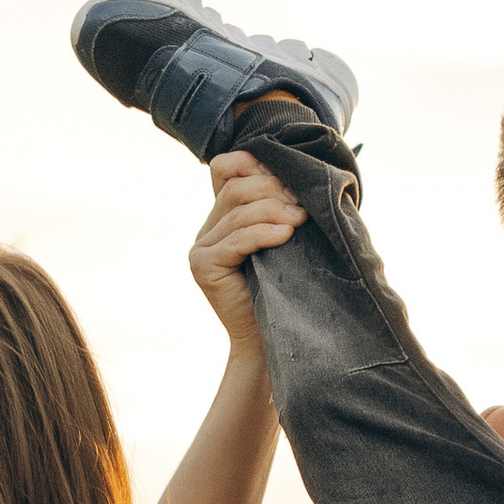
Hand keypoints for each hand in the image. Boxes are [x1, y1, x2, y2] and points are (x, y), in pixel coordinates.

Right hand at [190, 152, 304, 348]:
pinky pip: (236, 239)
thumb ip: (281, 208)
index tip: (286, 176)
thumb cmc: (285, 290)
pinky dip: (264, 233)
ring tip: (302, 220)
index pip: (224, 168)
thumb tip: (303, 174)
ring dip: (274, 210)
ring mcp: (200, 249)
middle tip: (303, 204)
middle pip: (235, 188)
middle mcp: (207, 230)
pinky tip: (286, 236)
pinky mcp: (203, 266)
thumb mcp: (285, 240)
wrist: (270, 341)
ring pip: (237, 211)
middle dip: (273, 189)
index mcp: (223, 218)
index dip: (251, 163)